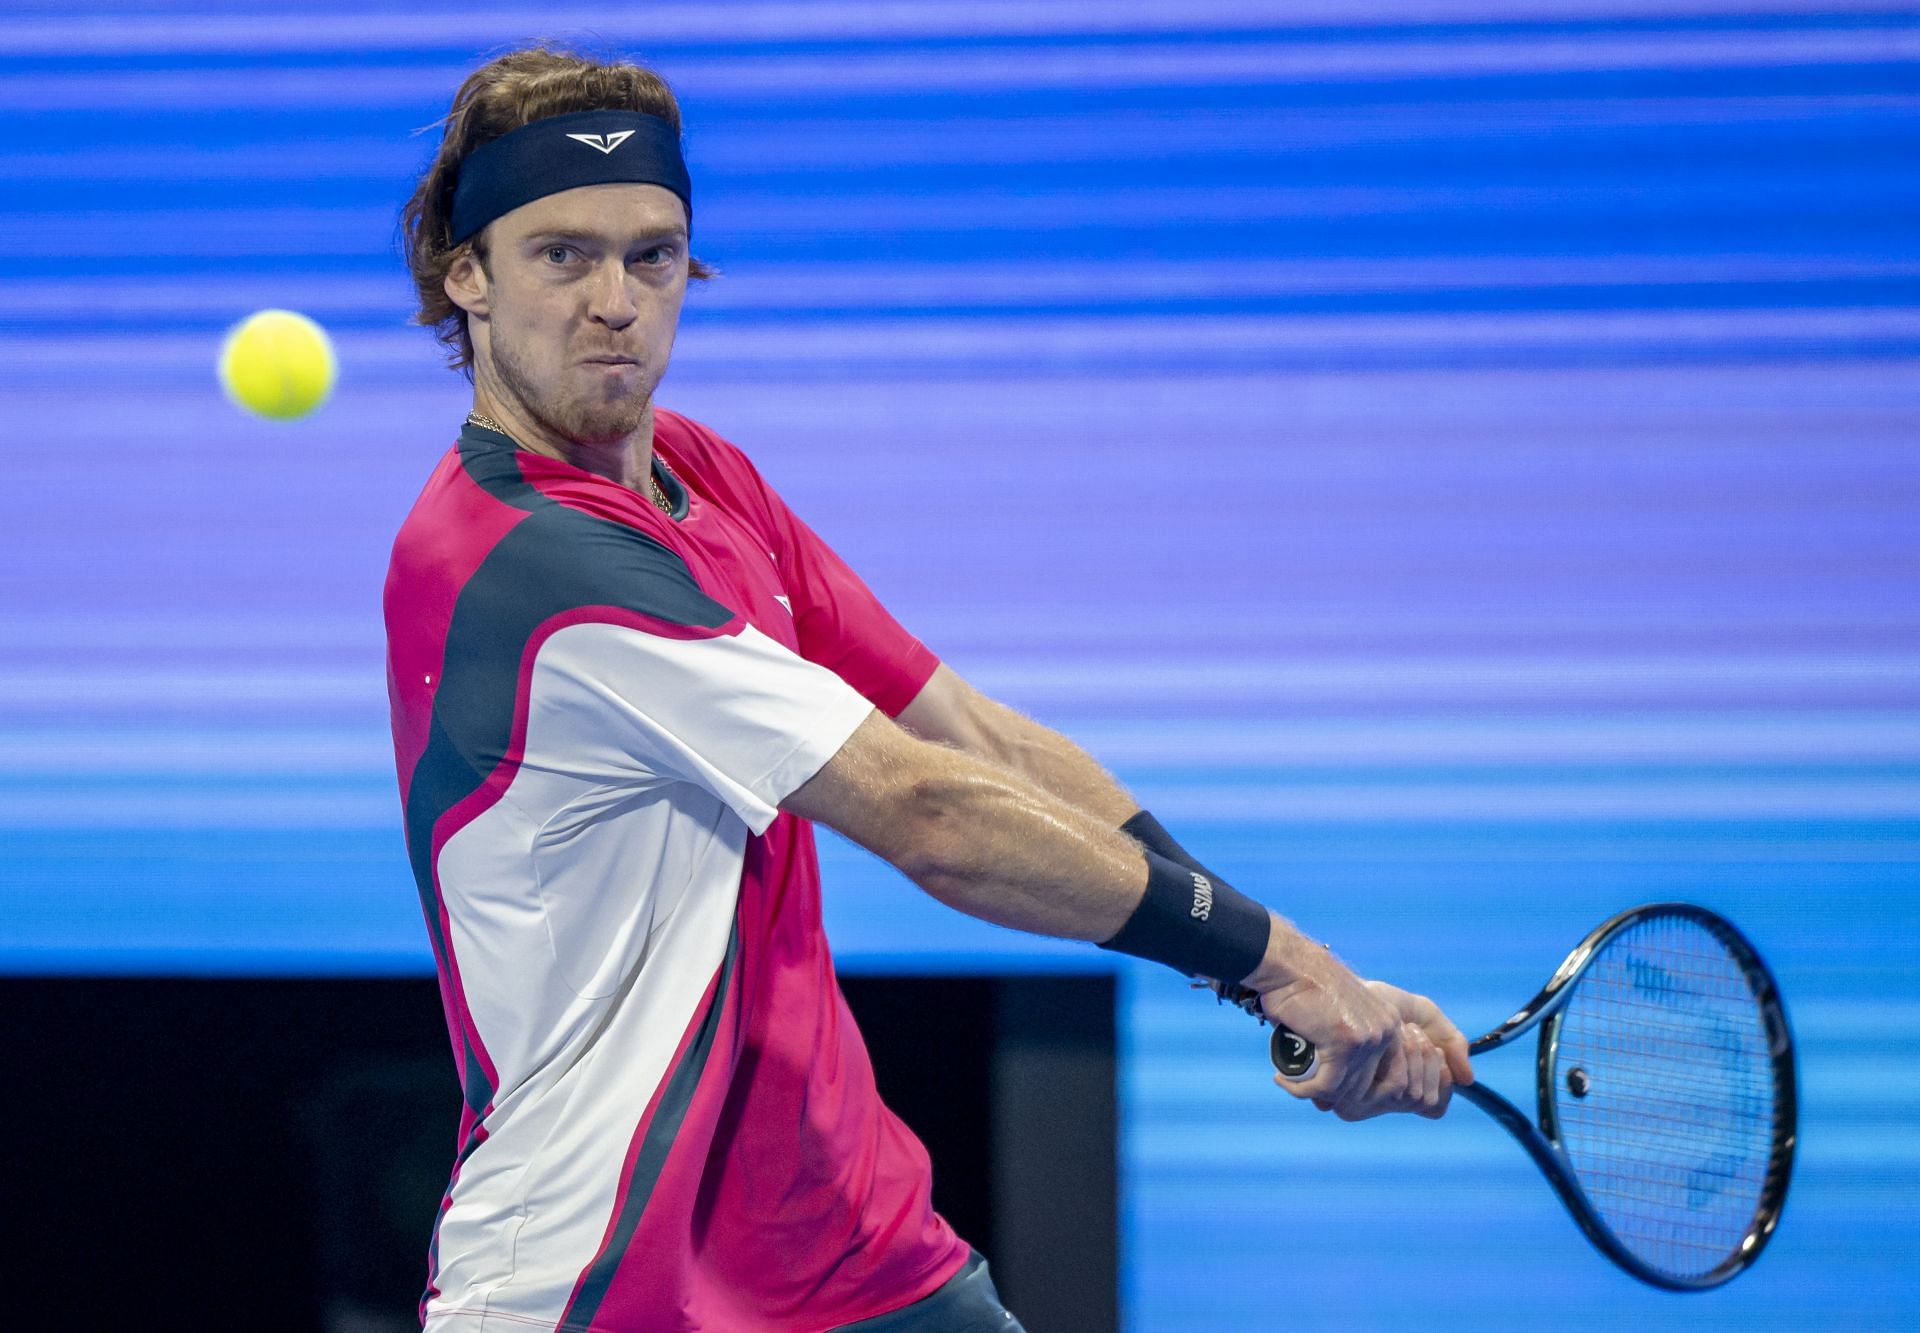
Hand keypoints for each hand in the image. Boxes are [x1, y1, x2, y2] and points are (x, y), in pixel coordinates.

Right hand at [1243, 926, 1472, 1120]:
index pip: (1386, 1075)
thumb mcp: (1341, 1014)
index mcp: (1390, 1024)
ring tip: (1288, 1080)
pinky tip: (1283, 1080)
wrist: (1288, 964)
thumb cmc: (1304, 985)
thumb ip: (1352, 1042)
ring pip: (1345, 1089)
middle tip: (1303, 1086)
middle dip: (1334, 1094)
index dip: (1353, 1087)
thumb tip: (1343, 1081)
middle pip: (1367, 1086)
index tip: (1322, 1084)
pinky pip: (1326, 1085)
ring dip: (1313, 1092)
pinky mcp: (1345, 1044)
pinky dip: (1302, 1089)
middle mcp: (1387, 1031)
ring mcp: (1369, 1038)